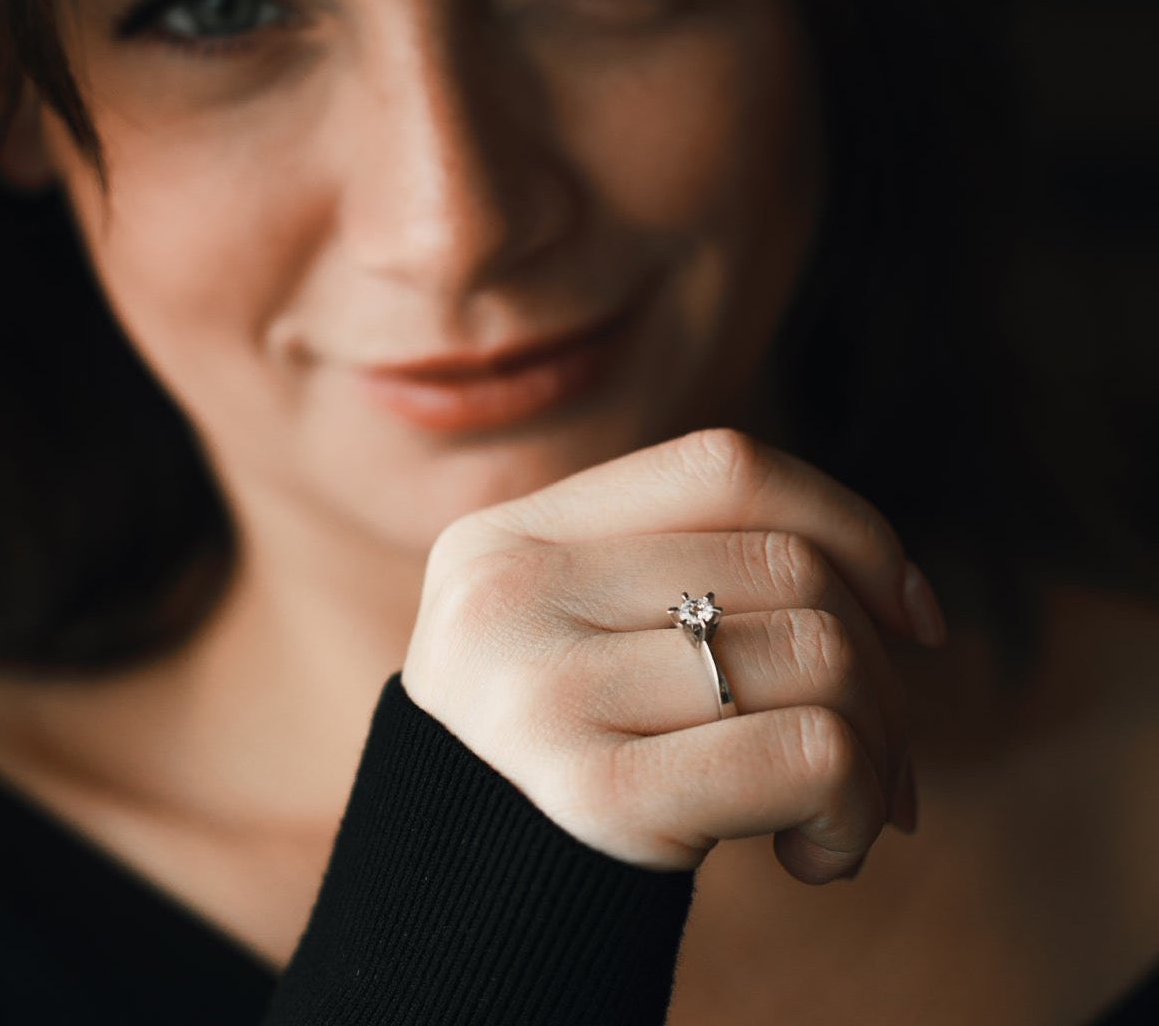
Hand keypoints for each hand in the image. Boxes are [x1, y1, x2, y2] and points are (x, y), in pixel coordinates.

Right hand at [402, 429, 944, 883]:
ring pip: (819, 653)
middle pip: (789, 567)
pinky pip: (809, 753)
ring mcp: (545, 686)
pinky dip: (854, 811)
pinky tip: (814, 856)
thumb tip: (907, 605)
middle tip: (883, 754)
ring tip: (842, 809)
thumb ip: (686, 574)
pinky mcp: (594, 792)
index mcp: (511, 535)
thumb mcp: (577, 629)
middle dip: (881, 669)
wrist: (463, 907)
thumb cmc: (563, 757)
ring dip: (878, 751)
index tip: (912, 615)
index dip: (847, 522)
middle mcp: (513, 591)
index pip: (723, 466)